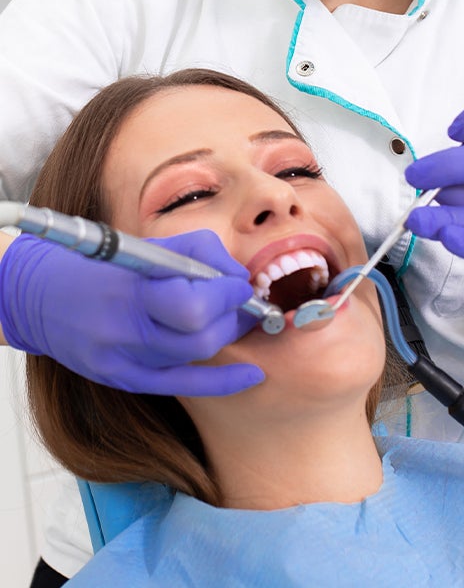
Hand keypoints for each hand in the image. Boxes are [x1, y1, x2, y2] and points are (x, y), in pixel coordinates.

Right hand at [0, 230, 262, 395]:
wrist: (41, 299)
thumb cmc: (106, 267)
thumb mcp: (150, 247)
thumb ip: (202, 253)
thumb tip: (241, 279)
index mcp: (129, 293)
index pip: (195, 306)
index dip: (228, 294)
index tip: (236, 284)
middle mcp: (123, 333)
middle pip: (201, 337)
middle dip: (232, 316)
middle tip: (240, 302)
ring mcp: (122, 362)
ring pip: (196, 357)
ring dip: (225, 335)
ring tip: (231, 318)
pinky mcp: (124, 379)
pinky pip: (183, 386)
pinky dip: (222, 382)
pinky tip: (252, 376)